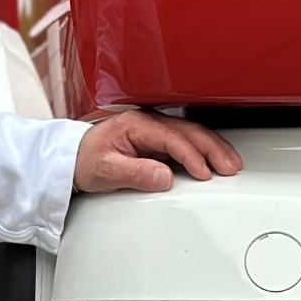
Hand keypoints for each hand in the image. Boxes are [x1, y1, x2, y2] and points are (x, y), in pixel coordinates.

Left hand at [73, 110, 241, 194]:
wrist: (70, 158)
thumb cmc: (84, 160)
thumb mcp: (105, 171)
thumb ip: (135, 173)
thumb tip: (165, 177)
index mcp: (136, 124)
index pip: (171, 138)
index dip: (190, 155)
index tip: (203, 174)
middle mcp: (148, 123)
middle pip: (188, 132)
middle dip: (213, 149)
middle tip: (230, 168)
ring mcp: (153, 131)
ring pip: (191, 135)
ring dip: (213, 149)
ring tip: (230, 165)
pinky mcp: (156, 142)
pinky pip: (185, 143)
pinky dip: (203, 152)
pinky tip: (214, 163)